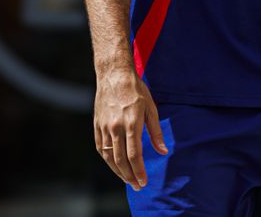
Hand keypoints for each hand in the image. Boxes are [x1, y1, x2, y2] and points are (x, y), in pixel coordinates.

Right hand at [93, 67, 168, 189]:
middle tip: (137, 186)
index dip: (139, 171)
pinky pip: (100, 147)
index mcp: (131, 123)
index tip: (144, 182)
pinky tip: (114, 165)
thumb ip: (155, 132)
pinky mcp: (97, 124)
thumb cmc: (135, 90)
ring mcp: (104, 127)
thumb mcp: (151, 108)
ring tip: (127, 180)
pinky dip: (107, 159)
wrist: (113, 74)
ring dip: (118, 171)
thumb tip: (163, 151)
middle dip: (129, 176)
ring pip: (109, 156)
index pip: (134, 155)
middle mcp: (116, 127)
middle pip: (121, 160)